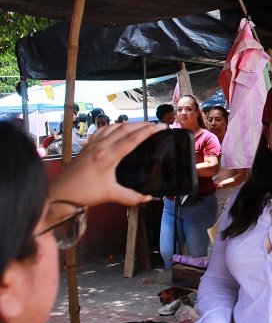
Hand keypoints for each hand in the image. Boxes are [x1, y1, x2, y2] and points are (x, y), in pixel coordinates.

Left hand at [49, 122, 164, 206]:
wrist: (59, 194)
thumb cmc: (83, 193)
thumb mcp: (110, 195)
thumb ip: (131, 197)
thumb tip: (148, 198)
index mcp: (108, 156)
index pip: (132, 139)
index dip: (149, 131)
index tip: (161, 127)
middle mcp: (100, 146)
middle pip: (125, 128)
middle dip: (142, 125)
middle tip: (156, 125)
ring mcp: (92, 144)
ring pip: (113, 127)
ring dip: (129, 124)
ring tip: (140, 126)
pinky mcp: (86, 147)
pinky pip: (103, 130)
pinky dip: (114, 127)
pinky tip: (117, 129)